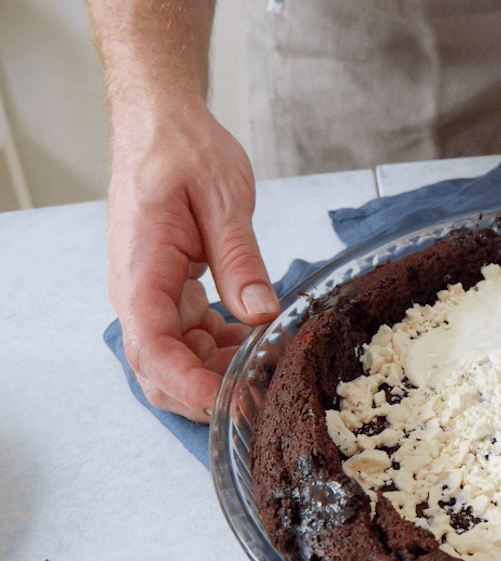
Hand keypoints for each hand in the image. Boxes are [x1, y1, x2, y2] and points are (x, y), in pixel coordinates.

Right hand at [105, 93, 277, 421]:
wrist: (162, 124)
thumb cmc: (182, 151)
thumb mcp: (223, 199)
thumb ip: (240, 259)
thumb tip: (262, 312)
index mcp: (141, 270)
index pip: (153, 349)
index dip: (190, 386)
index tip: (230, 405)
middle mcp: (138, 291)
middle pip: (160, 368)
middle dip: (207, 393)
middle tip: (264, 400)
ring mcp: (152, 294)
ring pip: (178, 358)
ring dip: (220, 371)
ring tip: (272, 367)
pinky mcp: (169, 291)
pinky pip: (191, 335)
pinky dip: (223, 347)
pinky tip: (259, 341)